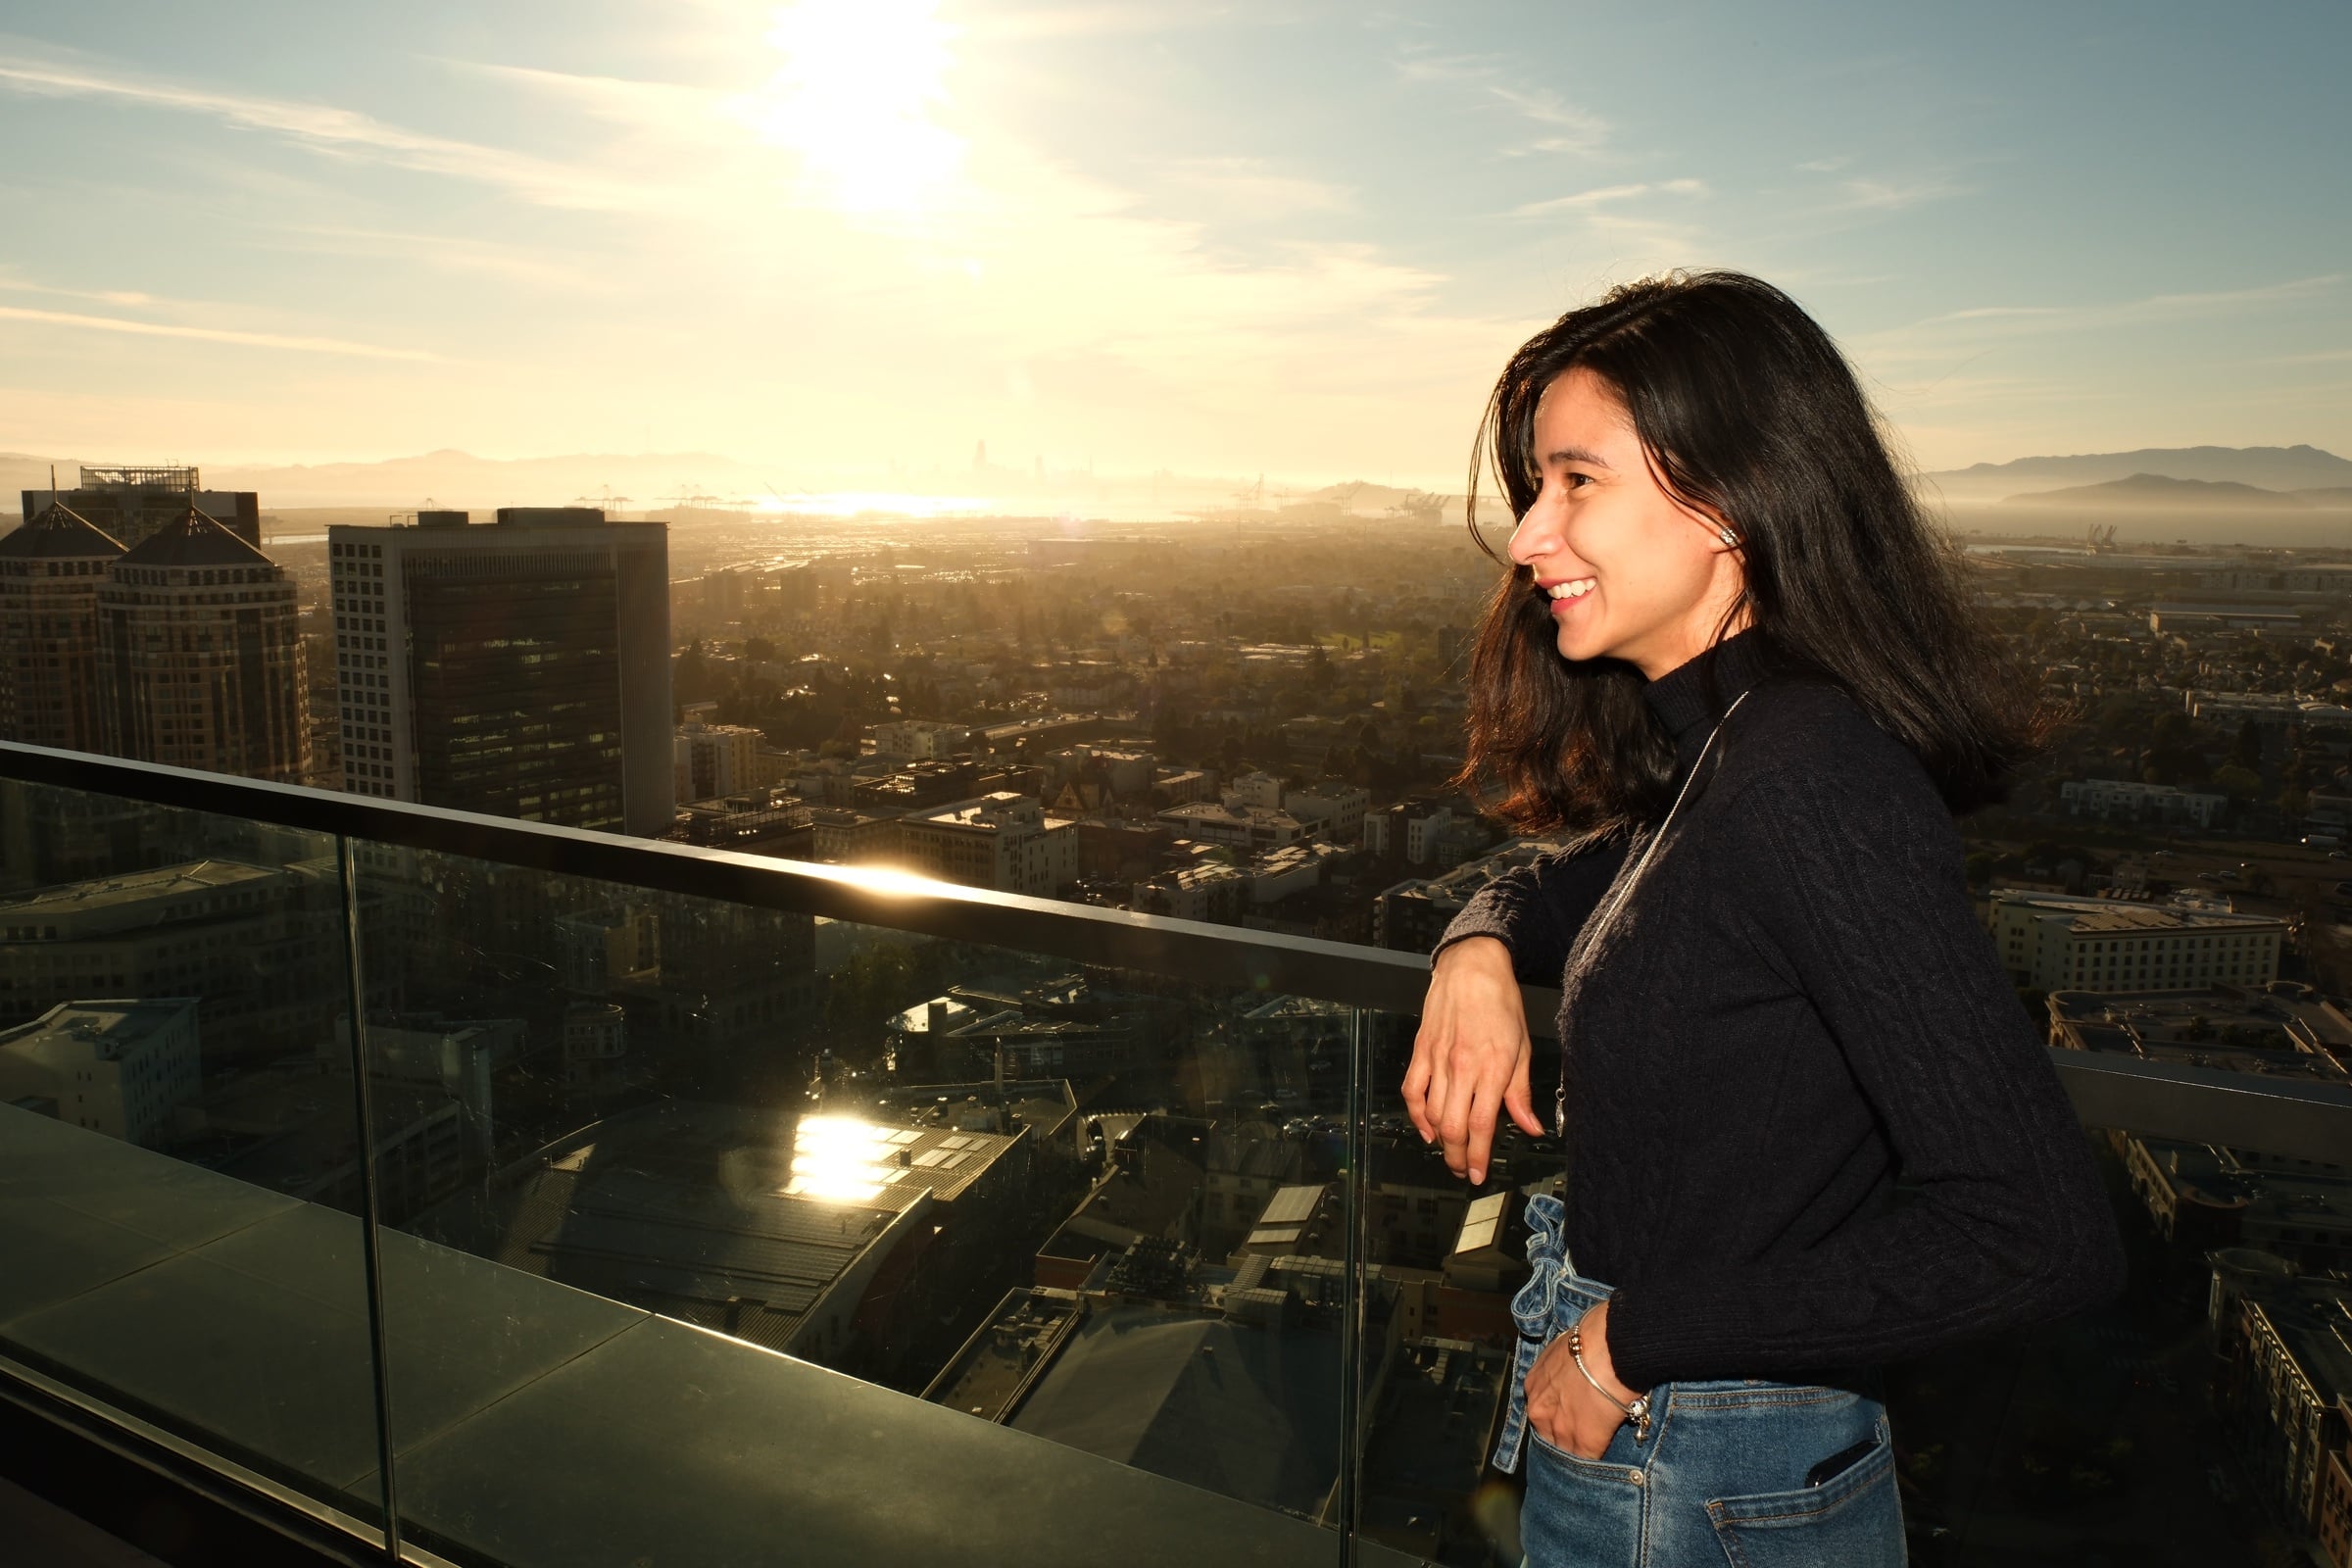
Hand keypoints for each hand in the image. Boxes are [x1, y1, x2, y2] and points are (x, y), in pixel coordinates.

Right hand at [1402, 936, 1539, 1183]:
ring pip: (1433, 1115)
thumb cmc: (1500, 1002)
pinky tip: (1426, 1129)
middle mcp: (1462, 1067)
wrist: (1471, 967)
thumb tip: (1531, 1127)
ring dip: (1441, 1142)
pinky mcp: (1421, 1052)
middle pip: (1455, 1127)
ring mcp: (1437, 1060)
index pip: (1483, 1125)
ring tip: (1451, 1153)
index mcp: (1493, 1067)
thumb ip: (1521, 1093)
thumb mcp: (1522, 1047)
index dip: (1479, 1156)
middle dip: (1458, 1157)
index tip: (1480, 1174)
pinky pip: (1412, 1092)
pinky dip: (1416, 1116)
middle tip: (1465, 1171)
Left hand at [1525, 1300, 1640, 1459]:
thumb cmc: (1594, 1337)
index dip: (1559, 1415)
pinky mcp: (1583, 1443)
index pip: (1542, 1409)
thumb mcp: (1567, 1348)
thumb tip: (1579, 1368)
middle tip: (1584, 1436)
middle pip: (1548, 1434)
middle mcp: (1538, 1409)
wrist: (1609, 1348)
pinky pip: (1587, 1460)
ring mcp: (1559, 1429)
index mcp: (1533, 1384)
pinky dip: (1597, 1461)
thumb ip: (1566, 1366)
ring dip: (1580, 1452)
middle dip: (1565, 1436)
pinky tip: (1607, 1458)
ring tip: (1596, 1454)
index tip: (1572, 1416)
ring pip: (1566, 1451)